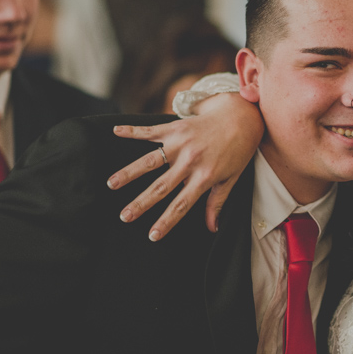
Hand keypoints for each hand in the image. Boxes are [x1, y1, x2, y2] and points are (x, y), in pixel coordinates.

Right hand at [107, 93, 263, 239]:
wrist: (240, 118)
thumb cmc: (237, 151)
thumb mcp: (231, 178)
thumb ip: (217, 202)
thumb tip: (212, 228)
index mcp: (205, 176)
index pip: (182, 204)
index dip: (167, 221)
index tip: (152, 235)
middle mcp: (190, 161)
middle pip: (161, 186)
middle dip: (141, 203)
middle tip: (124, 216)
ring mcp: (181, 143)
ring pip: (150, 161)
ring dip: (130, 172)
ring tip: (112, 183)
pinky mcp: (175, 127)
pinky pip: (151, 131)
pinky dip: (132, 130)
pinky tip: (116, 131)